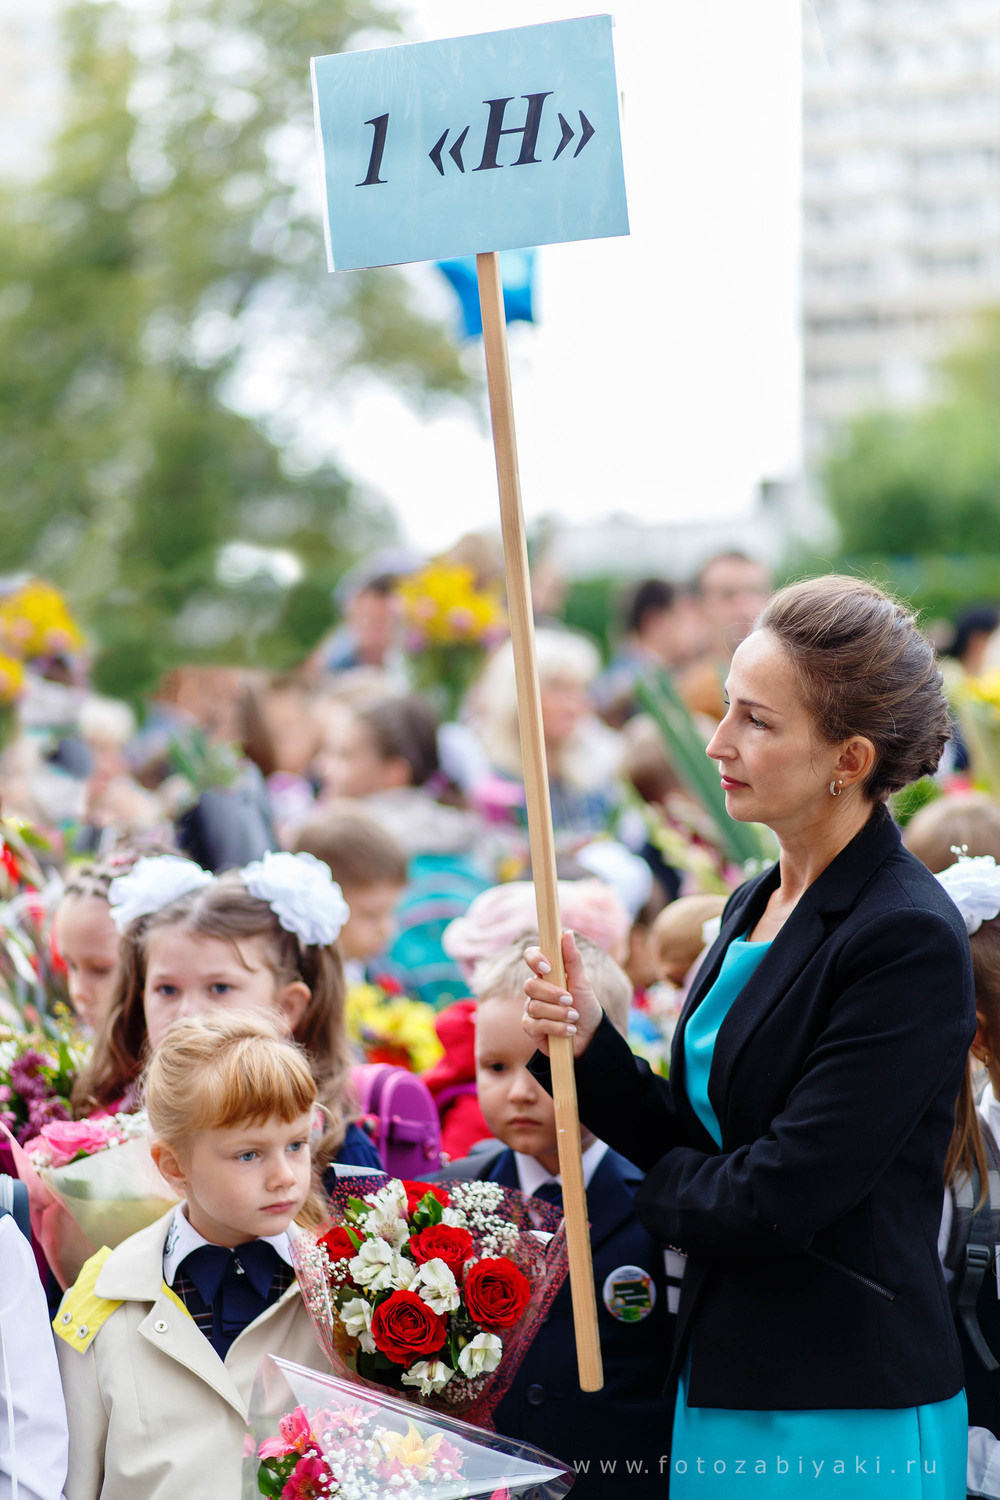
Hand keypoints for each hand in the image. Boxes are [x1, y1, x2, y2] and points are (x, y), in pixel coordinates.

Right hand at [522, 930, 603, 1058]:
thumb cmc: (586, 1006)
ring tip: (574, 1017)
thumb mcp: (583, 982)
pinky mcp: (531, 1028)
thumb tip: (567, 933)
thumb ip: (573, 959)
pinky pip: (535, 1024)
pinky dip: (556, 1028)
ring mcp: (531, 1008)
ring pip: (534, 1006)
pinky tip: (569, 1031)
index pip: (531, 957)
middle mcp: (536, 990)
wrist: (590, 1036)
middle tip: (570, 1000)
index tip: (547, 967)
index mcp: (547, 974)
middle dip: (552, 994)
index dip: (535, 959)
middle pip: (530, 985)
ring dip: (559, 1014)